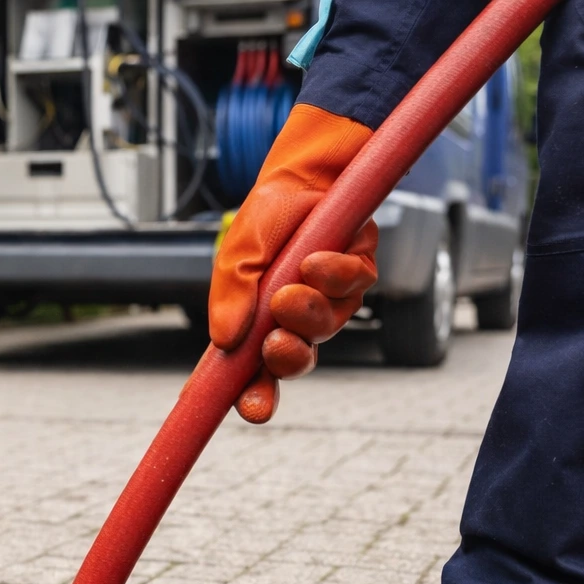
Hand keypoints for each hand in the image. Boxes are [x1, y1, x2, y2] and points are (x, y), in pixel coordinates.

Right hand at [208, 104, 376, 422]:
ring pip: (323, 328)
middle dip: (285, 363)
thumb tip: (227, 340)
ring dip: (307, 312)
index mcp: (254, 324)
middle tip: (276, 347)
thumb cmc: (268, 217)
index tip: (247, 409)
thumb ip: (232, 294)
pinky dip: (334, 277)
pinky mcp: (356, 279)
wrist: (308, 174)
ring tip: (292, 288)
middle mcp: (291, 321)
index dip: (248, 394)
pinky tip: (317, 260)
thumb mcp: (236, 253)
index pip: (247, 371)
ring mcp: (326, 303)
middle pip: (292, 363)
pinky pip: (352, 290)